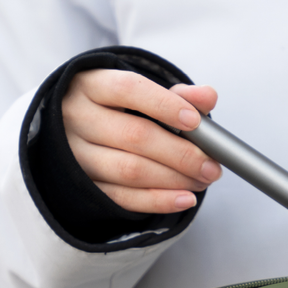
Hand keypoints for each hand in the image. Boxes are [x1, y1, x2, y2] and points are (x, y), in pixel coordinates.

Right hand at [61, 69, 221, 213]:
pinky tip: (185, 199)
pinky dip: (159, 201)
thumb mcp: (142, 94)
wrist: (76, 131)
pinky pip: (124, 198)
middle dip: (182, 154)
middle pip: (135, 136)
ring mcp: (76, 155)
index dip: (164, 105)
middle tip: (211, 165)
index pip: (128, 90)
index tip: (195, 121)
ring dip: (174, 179)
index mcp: (91, 86)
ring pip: (131, 170)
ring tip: (202, 181)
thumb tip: (208, 96)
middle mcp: (78, 118)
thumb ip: (178, 94)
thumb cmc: (117, 109)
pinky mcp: (84, 186)